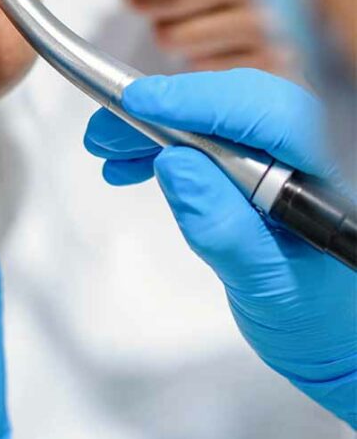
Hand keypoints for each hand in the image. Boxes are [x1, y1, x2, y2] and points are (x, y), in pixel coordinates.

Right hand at [84, 69, 356, 425]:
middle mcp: (319, 148)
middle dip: (168, 112)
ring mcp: (295, 150)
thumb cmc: (315, 319)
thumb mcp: (267, 285)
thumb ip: (223, 228)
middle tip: (106, 132)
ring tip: (109, 148)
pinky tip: (135, 162)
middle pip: (239, 103)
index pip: (268, 113)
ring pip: (221, 112)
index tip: (138, 101)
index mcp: (333, 171)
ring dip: (159, 126)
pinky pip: (216, 132)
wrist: (330, 338)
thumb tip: (175, 165)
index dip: (199, 101)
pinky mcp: (269, 155)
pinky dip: (171, 142)